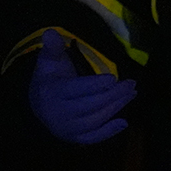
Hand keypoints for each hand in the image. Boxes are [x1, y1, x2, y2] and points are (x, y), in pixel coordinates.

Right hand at [28, 29, 136, 143]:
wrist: (39, 106)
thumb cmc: (50, 79)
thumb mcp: (49, 62)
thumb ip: (52, 48)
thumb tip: (51, 32)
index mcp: (52, 93)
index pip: (76, 90)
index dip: (95, 85)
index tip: (112, 78)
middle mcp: (59, 114)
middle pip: (90, 106)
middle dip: (113, 95)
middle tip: (131, 84)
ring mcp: (67, 129)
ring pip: (95, 121)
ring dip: (116, 108)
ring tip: (131, 93)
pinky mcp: (75, 138)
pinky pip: (93, 138)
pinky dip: (108, 132)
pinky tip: (124, 122)